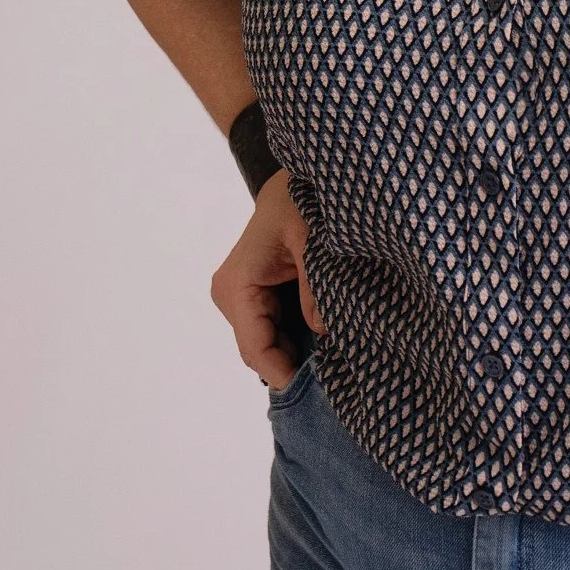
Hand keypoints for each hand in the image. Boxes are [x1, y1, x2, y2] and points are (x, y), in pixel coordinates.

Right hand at [210, 169, 323, 390]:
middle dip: (295, 365)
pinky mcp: (257, 293)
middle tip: (338, 377)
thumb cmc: (299, 200)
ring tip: (338, 360)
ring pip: (269, 342)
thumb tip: (325, 334)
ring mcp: (242, 295)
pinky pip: (275, 327)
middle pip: (261, 350)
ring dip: (298, 352)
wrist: (295, 177)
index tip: (318, 391)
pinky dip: (298, 336)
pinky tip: (327, 340)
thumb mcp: (312, 240)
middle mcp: (231, 296)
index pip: (256, 349)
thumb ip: (315, 288)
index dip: (284, 374)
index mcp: (236, 287)